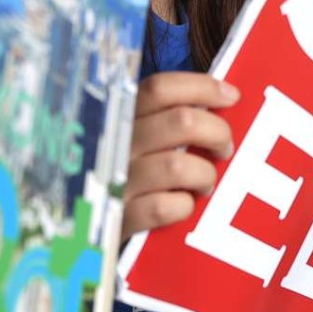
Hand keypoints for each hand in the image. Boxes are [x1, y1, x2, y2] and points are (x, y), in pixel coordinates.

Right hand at [122, 72, 237, 239]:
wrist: (80, 224)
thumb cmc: (124, 169)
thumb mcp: (134, 134)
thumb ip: (164, 116)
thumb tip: (223, 98)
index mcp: (120, 115)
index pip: (161, 87)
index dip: (203, 87)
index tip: (231, 96)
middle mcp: (115, 142)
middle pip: (182, 121)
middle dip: (218, 132)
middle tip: (224, 147)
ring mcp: (115, 180)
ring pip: (179, 166)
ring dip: (205, 174)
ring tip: (206, 183)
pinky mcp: (118, 217)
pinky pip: (164, 207)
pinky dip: (184, 206)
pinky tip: (182, 205)